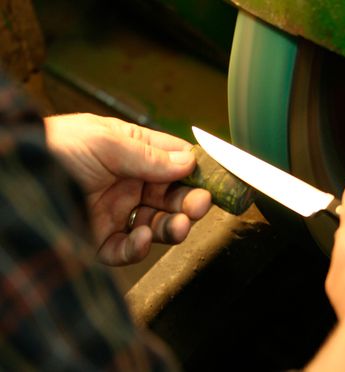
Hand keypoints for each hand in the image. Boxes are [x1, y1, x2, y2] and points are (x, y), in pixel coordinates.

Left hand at [44, 113, 211, 265]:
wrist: (11, 181)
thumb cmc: (52, 148)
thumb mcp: (105, 141)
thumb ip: (149, 155)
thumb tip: (188, 162)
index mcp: (129, 153)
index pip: (173, 163)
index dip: (195, 173)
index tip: (213, 183)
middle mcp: (125, 183)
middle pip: (170, 196)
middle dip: (189, 202)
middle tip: (199, 207)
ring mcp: (114, 212)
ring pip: (156, 225)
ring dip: (172, 227)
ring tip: (179, 227)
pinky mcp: (99, 240)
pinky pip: (128, 248)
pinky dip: (139, 248)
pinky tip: (140, 239)